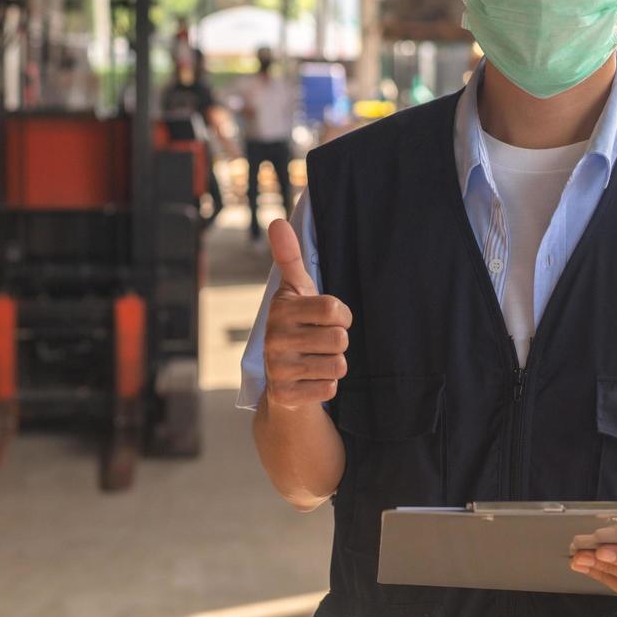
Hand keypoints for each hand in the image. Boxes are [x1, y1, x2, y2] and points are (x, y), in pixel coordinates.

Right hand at [263, 218, 350, 409]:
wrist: (281, 376)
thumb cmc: (296, 325)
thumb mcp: (295, 291)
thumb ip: (289, 257)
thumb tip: (276, 221)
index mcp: (280, 309)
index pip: (335, 310)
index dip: (342, 316)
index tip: (330, 319)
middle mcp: (274, 338)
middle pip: (339, 339)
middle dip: (338, 342)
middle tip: (320, 342)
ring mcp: (277, 369)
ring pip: (337, 365)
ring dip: (334, 364)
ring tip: (316, 360)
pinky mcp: (284, 395)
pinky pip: (329, 388)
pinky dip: (326, 386)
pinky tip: (310, 380)